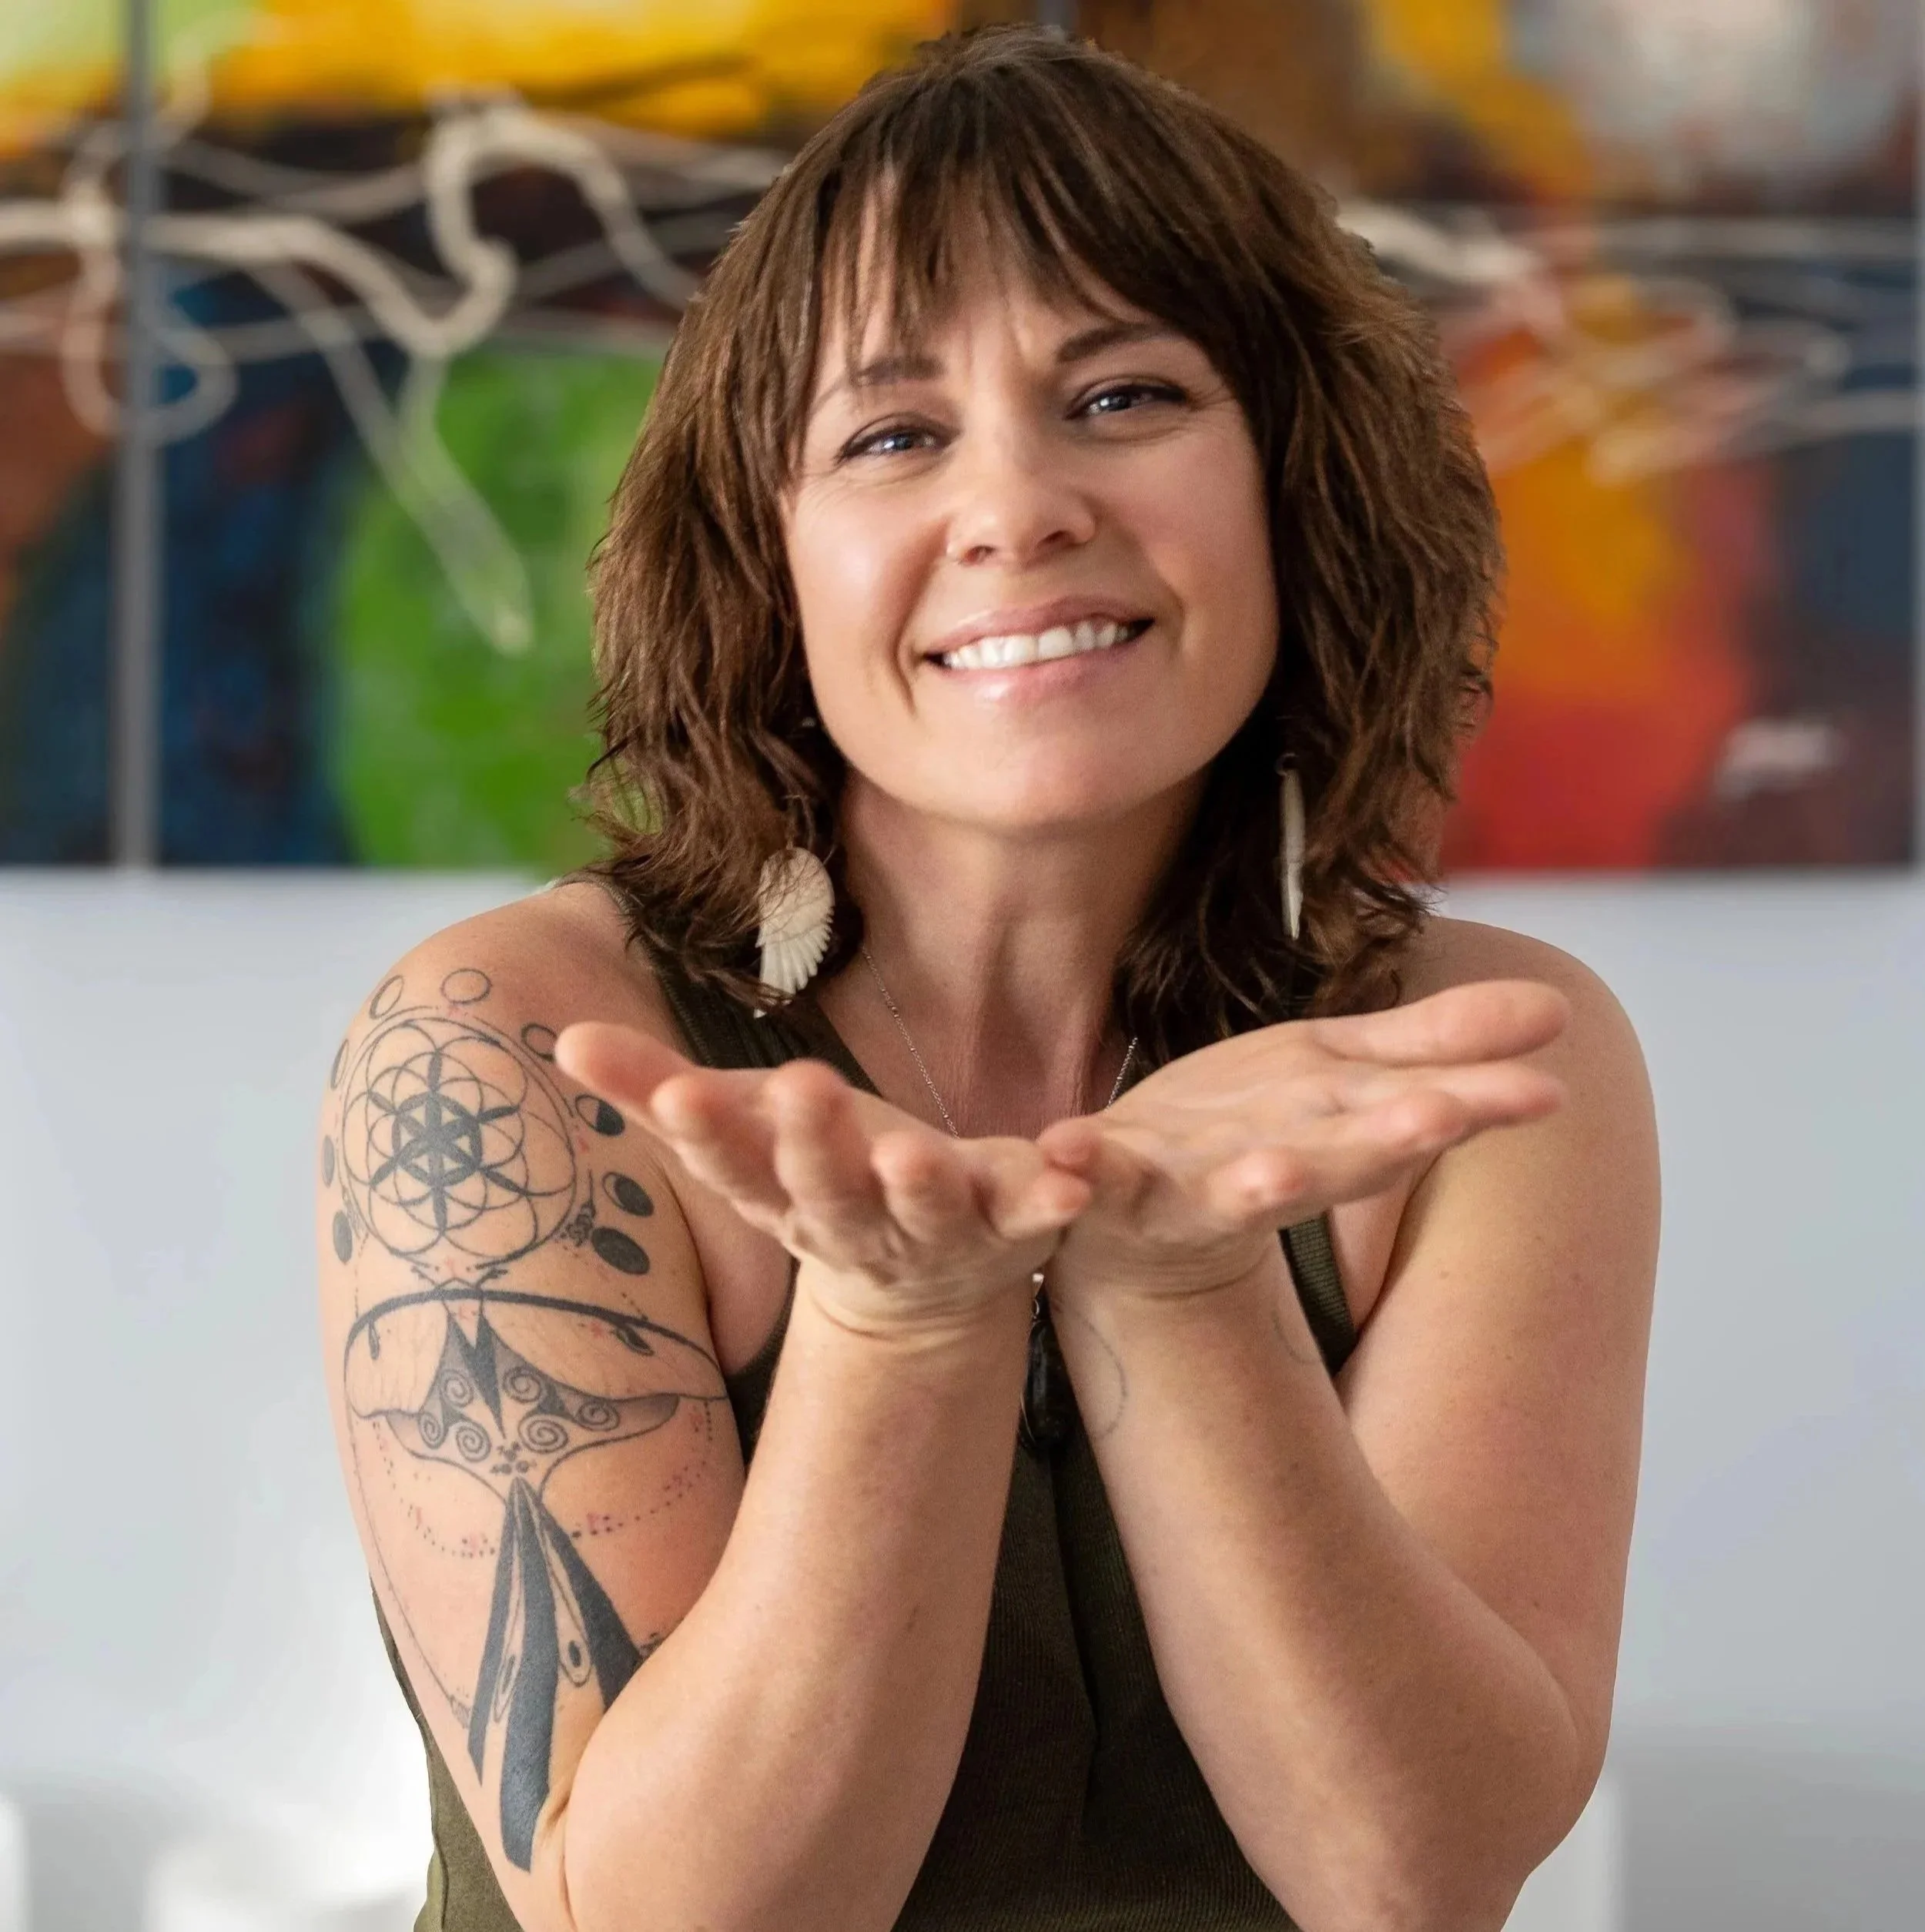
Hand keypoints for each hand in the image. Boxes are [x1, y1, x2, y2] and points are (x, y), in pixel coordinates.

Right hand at [554, 1023, 1091, 1337]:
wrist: (922, 1286)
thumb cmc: (815, 1179)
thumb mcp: (737, 1132)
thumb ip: (655, 1090)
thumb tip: (563, 1037)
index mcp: (778, 1194)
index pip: (731, 1165)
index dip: (702, 1133)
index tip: (677, 1091)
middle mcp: (851, 1223)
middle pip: (827, 1190)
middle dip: (814, 1147)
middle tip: (804, 1090)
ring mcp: (935, 1233)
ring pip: (926, 1211)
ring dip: (923, 1187)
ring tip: (917, 1156)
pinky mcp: (1010, 1226)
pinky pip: (1034, 1213)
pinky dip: (1052, 1197)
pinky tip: (1073, 1174)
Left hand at [1034, 980, 1569, 1300]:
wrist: (1126, 1225)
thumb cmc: (1249, 1137)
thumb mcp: (1346, 1074)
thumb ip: (1441, 1044)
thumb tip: (1562, 1008)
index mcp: (1336, 1132)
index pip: (1418, 1115)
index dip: (1477, 1104)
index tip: (1546, 1092)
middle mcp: (1275, 1170)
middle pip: (1344, 1158)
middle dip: (1390, 1141)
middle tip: (1442, 1118)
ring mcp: (1189, 1189)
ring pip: (1230, 1193)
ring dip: (1256, 1185)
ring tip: (1275, 1174)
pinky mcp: (1105, 1188)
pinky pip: (1090, 1182)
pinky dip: (1078, 1171)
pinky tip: (1065, 1148)